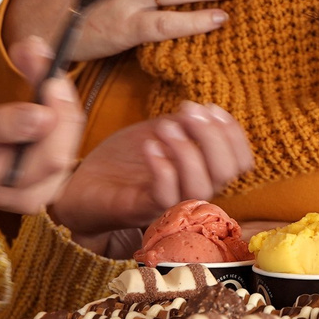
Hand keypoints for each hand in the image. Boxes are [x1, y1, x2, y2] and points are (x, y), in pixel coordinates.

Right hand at [0, 39, 87, 254]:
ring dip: (54, 87)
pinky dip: (52, 96)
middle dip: (55, 86)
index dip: (56, 107)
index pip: (54, 150)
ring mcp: (51, 179)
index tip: (46, 69)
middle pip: (67, 134)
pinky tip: (38, 75)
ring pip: (69, 125)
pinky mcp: (52, 164)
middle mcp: (44, 190)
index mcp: (20, 190)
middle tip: (33, 47)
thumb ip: (2, 126)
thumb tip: (44, 116)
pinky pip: (63, 125)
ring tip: (30, 53)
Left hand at [49, 103, 253, 251]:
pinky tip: (150, 147)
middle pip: (226, 173)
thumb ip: (183, 125)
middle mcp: (191, 192)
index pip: (239, 162)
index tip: (210, 108)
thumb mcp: (157, 133)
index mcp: (200, 173)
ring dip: (188, 150)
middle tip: (188, 111)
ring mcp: (168, 205)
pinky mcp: (141, 210)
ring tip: (166, 127)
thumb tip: (203, 110)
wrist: (78, 186)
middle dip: (213, 136)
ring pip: (201, 186)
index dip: (232, 134)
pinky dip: (163, 168)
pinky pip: (165, 195)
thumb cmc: (121, 162)